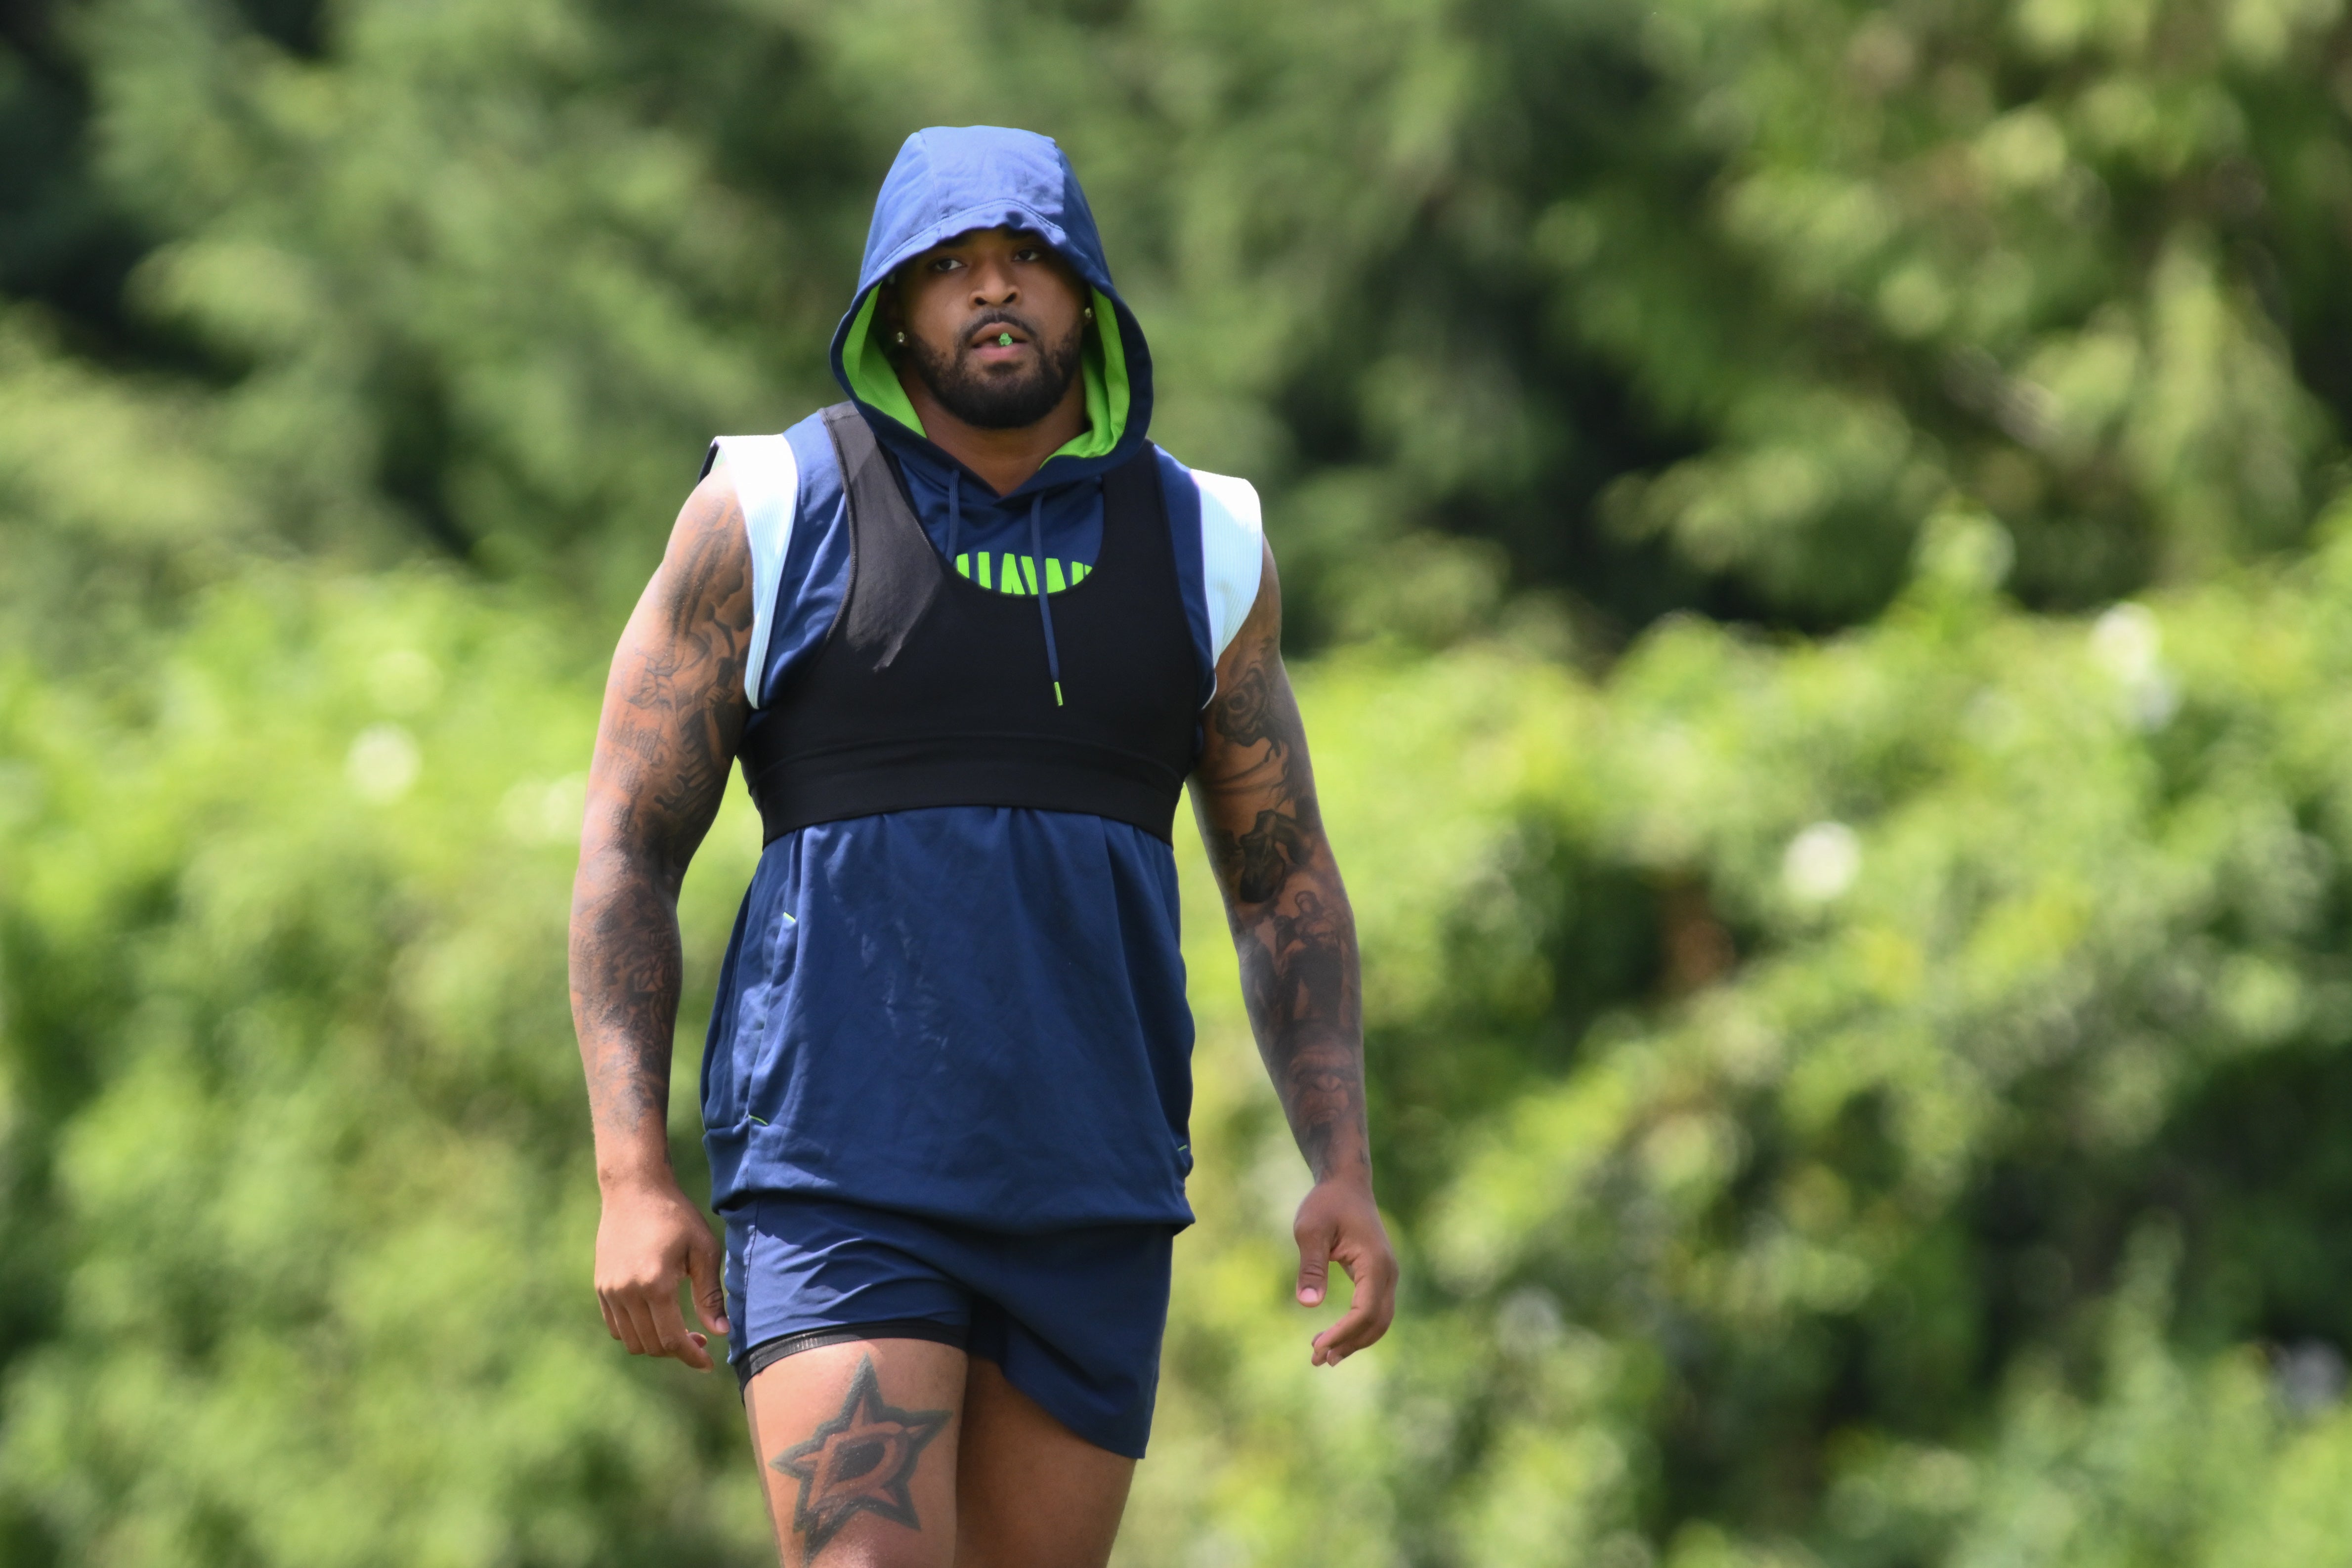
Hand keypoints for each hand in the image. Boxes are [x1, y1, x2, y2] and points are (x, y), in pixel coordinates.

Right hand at [595, 1174, 728, 1370]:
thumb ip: (710, 1295)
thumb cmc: (676, 1216)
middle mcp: (627, 1292)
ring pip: (632, 1341)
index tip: (708, 1363)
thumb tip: (721, 1332)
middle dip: (677, 1351)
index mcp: (656, 1284)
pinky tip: (656, 1319)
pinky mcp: (600, 1287)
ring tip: (679, 1331)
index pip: (672, 1339)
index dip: (691, 1357)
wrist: (635, 1190)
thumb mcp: (703, 1250)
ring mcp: (609, 1291)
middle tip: (699, 1341)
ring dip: (656, 1344)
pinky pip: (616, 1327)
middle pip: (652, 1345)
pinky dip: (636, 1333)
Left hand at [1293, 1176, 1397, 1365]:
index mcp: (1375, 1263)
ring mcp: (1387, 1275)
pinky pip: (1374, 1310)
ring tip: (1324, 1357)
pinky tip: (1334, 1337)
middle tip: (1317, 1360)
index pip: (1364, 1311)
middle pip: (1376, 1322)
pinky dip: (1357, 1328)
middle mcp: (1388, 1272)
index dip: (1342, 1333)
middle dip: (1349, 1344)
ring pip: (1379, 1320)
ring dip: (1355, 1341)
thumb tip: (1308, 1305)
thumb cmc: (1326, 1203)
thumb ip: (1311, 1266)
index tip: (1316, 1347)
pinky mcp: (1379, 1276)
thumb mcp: (1311, 1230)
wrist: (1345, 1184)